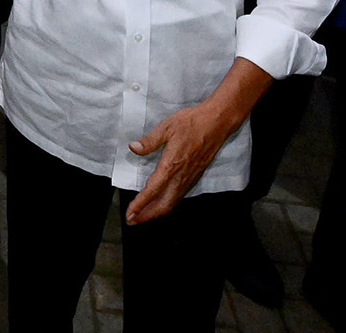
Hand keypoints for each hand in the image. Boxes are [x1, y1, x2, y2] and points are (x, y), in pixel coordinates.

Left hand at [125, 102, 237, 223]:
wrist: (216, 123)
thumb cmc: (191, 123)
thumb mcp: (166, 127)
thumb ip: (149, 141)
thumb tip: (133, 148)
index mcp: (171, 165)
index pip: (152, 191)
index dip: (140, 204)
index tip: (129, 213)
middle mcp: (181, 176)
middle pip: (163, 204)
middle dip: (146, 216)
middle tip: (132, 221)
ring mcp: (189, 178)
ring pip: (172, 203)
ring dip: (156, 212)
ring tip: (143, 216)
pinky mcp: (194, 177)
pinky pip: (179, 197)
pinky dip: (167, 205)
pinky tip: (161, 203)